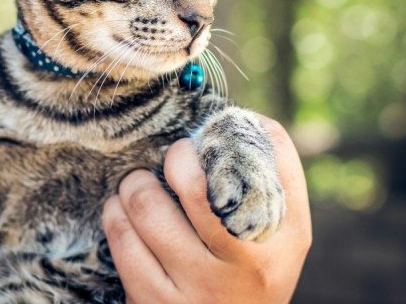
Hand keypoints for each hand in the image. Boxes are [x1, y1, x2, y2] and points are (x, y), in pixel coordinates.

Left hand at [103, 116, 311, 303]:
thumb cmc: (261, 272)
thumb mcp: (290, 234)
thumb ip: (280, 179)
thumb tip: (247, 119)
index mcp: (278, 242)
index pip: (249, 173)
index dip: (214, 144)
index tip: (198, 142)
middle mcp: (239, 268)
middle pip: (192, 188)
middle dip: (172, 160)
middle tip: (168, 158)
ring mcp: (196, 291)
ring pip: (147, 213)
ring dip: (134, 187)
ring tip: (135, 184)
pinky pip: (124, 247)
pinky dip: (116, 219)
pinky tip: (119, 213)